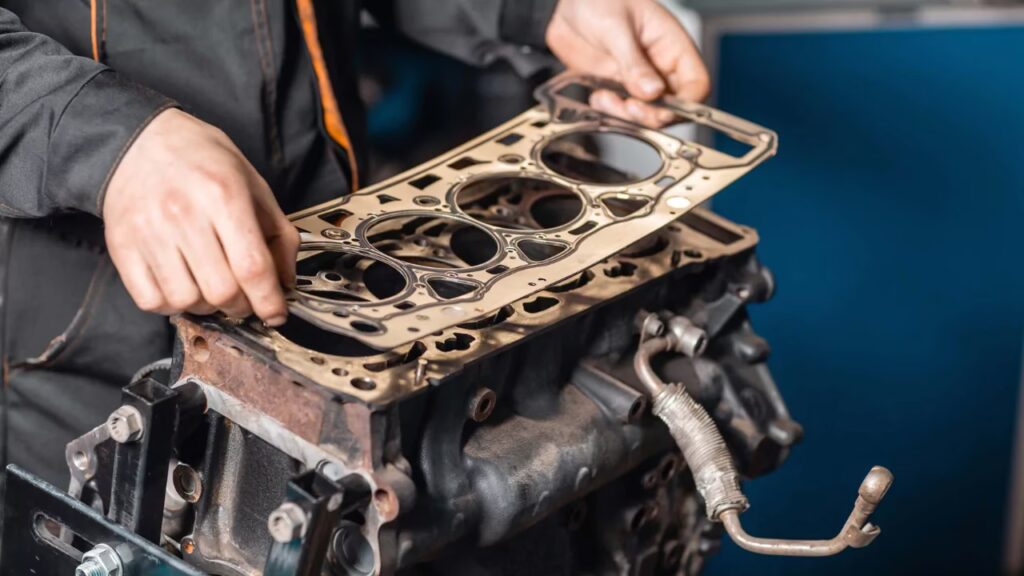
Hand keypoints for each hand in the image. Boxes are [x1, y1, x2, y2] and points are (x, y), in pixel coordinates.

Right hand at [103, 108, 298, 325]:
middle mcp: (184, 215)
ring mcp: (148, 232)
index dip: (269, 301)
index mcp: (223, 195)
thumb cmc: (201, 161)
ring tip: (210, 286)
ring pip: (187, 301)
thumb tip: (286, 282)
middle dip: (241, 306)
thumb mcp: (253, 184)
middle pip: (222, 291)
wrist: (138, 141)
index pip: (252, 267)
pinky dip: (171, 304)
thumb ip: (278, 233)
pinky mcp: (122, 246)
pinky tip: (181, 284)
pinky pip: (150, 300)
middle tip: (244, 297)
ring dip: (206, 306)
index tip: (276, 313)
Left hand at [545, 0, 709, 126]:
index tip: (663, 111)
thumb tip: (653, 92)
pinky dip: (610, 112)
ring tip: (607, 100)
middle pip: (674, 107)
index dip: (686, 104)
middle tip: (630, 108)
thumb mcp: (616, 28)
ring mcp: (638, 79)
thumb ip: (634, 63)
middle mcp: (659, 66)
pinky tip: (598, 97)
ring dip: (628, 116)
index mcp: (672, 45)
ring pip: (646, 113)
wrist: (563, 6)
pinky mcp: (616, 87)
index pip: (697, 84)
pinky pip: (621, 111)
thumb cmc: (597, 0)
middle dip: (652, 115)